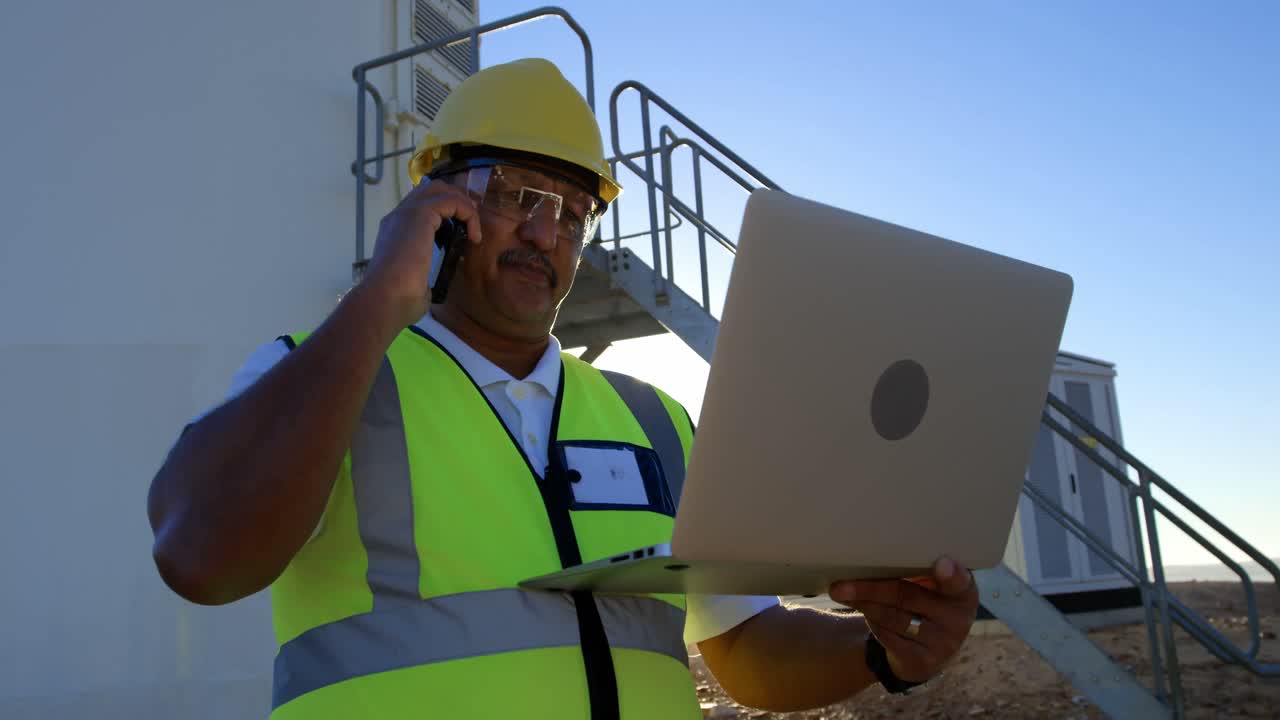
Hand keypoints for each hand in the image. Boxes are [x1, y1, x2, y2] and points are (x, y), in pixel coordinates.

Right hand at [362, 178, 483, 328]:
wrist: (385, 299)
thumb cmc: (397, 300)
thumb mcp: (415, 284)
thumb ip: (423, 275)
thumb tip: (428, 285)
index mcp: (395, 231)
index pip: (421, 206)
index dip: (446, 211)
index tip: (464, 229)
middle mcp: (399, 217)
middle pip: (431, 189)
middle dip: (457, 199)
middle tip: (473, 221)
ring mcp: (407, 213)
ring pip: (442, 190)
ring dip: (463, 205)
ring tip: (474, 229)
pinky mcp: (419, 214)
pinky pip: (452, 201)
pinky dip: (468, 214)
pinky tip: (474, 237)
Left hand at [829, 556, 978, 682]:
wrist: (927, 651)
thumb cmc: (926, 604)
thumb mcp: (933, 587)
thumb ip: (919, 570)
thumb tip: (874, 550)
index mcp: (964, 592)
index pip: (960, 582)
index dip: (952, 574)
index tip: (942, 565)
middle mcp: (958, 619)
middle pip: (908, 596)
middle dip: (870, 587)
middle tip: (840, 584)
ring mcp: (942, 643)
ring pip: (893, 617)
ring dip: (864, 603)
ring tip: (842, 592)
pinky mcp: (922, 661)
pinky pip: (888, 637)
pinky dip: (871, 621)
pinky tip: (862, 609)